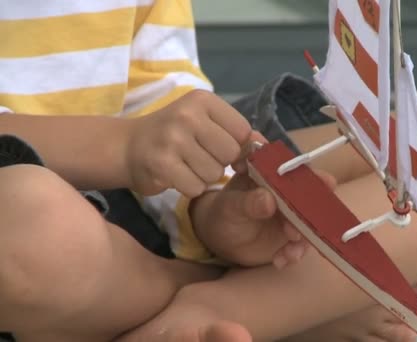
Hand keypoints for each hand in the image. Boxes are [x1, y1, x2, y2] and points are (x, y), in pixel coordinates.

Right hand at [125, 90, 250, 196]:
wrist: (127, 147)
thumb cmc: (174, 135)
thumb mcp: (205, 123)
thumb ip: (236, 133)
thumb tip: (266, 147)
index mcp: (203, 100)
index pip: (242, 131)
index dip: (238, 146)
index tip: (220, 149)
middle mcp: (188, 115)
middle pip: (230, 153)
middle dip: (219, 162)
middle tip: (198, 157)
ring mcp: (173, 139)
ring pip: (214, 173)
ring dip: (203, 177)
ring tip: (185, 165)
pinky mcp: (162, 164)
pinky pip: (196, 187)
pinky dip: (189, 187)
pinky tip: (176, 175)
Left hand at [192, 167, 336, 268]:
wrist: (222, 239)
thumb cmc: (224, 213)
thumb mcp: (230, 207)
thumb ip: (247, 202)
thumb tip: (268, 199)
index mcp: (271, 173)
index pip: (292, 167)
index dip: (308, 173)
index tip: (324, 181)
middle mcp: (288, 191)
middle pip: (311, 193)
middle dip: (317, 206)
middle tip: (316, 217)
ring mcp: (293, 213)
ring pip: (310, 221)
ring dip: (306, 235)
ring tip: (291, 251)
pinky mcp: (294, 234)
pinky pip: (302, 243)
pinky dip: (295, 252)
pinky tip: (281, 260)